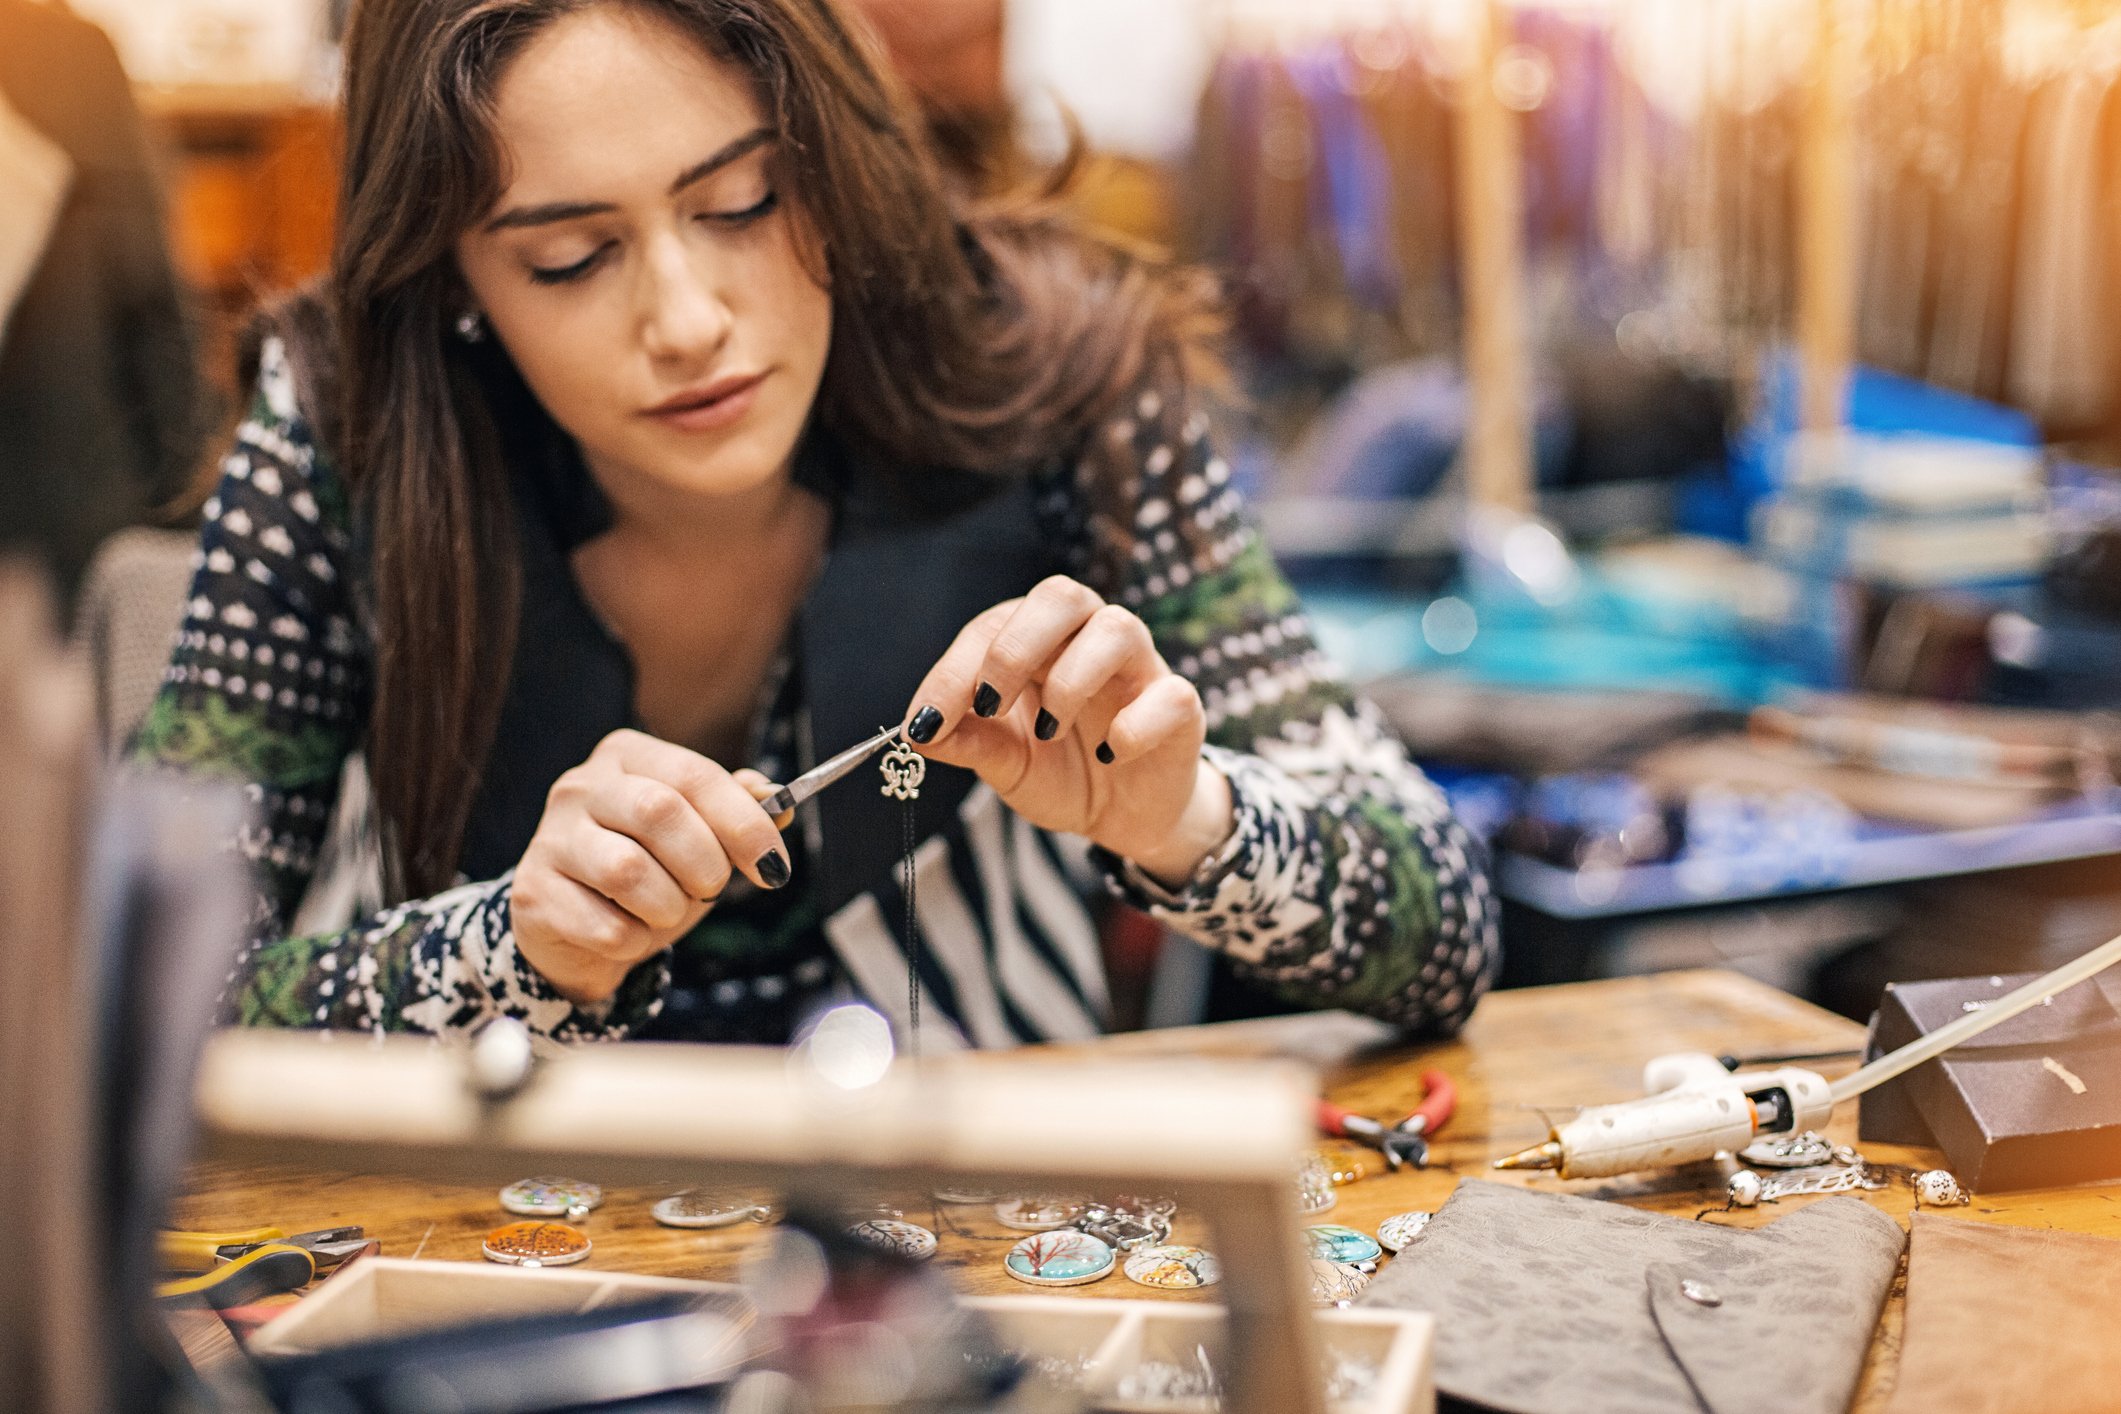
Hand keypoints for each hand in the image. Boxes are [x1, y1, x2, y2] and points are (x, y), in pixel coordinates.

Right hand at [511, 729, 791, 1004]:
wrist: (575, 930)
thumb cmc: (649, 871)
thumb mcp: (699, 837)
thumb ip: (738, 813)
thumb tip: (776, 801)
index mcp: (627, 756)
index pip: (695, 775)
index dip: (745, 824)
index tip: (774, 867)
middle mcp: (580, 786)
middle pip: (660, 811)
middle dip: (705, 863)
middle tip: (711, 890)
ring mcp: (550, 838)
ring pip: (628, 871)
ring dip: (668, 906)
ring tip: (665, 911)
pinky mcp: (533, 894)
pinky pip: (606, 926)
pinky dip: (634, 940)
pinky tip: (627, 932)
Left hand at [903, 575, 1233, 883]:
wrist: (1123, 818)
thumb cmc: (1061, 772)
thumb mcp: (1005, 763)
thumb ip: (968, 742)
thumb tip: (917, 732)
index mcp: (1040, 642)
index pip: (994, 627)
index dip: (954, 670)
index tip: (925, 720)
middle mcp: (1090, 639)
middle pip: (1062, 595)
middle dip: (1016, 647)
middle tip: (989, 703)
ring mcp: (1140, 668)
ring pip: (1117, 628)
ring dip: (1072, 679)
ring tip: (1048, 732)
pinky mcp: (1179, 707)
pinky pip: (1169, 694)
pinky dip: (1134, 726)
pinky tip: (1109, 756)